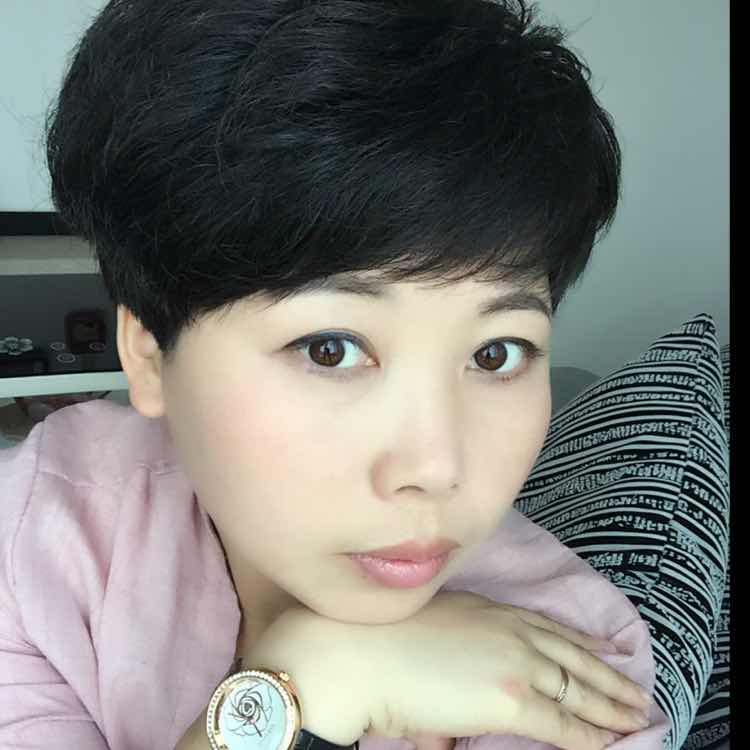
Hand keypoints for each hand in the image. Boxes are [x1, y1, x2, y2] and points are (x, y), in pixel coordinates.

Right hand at [243, 591, 650, 749]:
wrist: (358, 653)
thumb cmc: (381, 641)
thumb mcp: (432, 627)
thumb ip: (461, 647)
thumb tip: (466, 679)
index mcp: (490, 610)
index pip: (549, 627)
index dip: (582, 642)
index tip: (603, 650)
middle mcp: (510, 630)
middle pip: (574, 656)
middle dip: (609, 676)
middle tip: (636, 689)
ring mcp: (515, 663)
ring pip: (578, 688)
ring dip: (611, 704)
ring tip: (636, 714)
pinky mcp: (512, 701)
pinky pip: (565, 725)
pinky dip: (592, 735)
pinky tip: (612, 739)